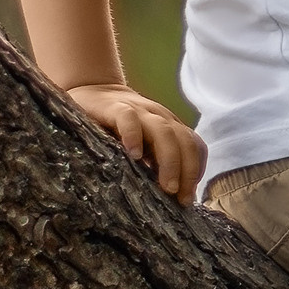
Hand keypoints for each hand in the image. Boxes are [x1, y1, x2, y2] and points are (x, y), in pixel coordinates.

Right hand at [67, 83, 204, 204]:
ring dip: (170, 160)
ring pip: (164, 131)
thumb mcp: (140, 143)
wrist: (91, 89)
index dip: (196, 169)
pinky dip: (134, 136)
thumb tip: (167, 197)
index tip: (188, 197)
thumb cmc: (116, 126)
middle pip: (184, 141)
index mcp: (168, 127)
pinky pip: (129, 119)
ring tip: (167, 187)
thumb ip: (152, 161)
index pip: (194, 145)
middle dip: (188, 171)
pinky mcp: (115, 108)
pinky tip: (134, 156)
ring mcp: (139, 111)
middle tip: (180, 199)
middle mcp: (159, 118)